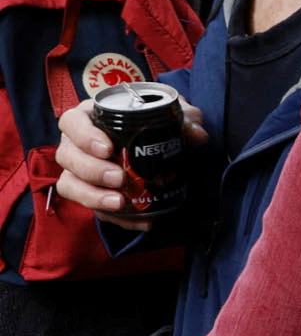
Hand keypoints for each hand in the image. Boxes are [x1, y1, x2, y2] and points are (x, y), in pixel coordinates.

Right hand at [55, 98, 200, 217]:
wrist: (155, 143)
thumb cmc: (155, 121)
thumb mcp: (172, 114)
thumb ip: (186, 119)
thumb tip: (198, 135)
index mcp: (90, 118)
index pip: (71, 122)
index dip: (83, 136)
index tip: (107, 148)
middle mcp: (76, 144)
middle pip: (67, 156)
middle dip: (91, 170)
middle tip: (119, 178)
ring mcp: (78, 170)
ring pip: (70, 184)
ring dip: (93, 196)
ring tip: (120, 202)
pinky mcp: (89, 193)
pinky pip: (91, 207)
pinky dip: (115, 217)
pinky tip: (140, 221)